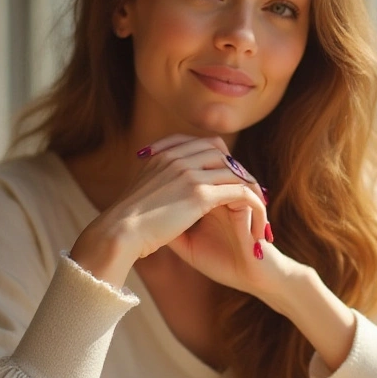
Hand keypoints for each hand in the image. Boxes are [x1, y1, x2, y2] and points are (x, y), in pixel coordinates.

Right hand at [71, 135, 267, 284]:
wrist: (118, 233)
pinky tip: (256, 220)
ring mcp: (188, 172)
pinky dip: (252, 204)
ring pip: (234, 171)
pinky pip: (238, 192)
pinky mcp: (199, 193)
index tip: (231, 177)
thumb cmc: (124, 223)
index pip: (203, 144)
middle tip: (250, 191)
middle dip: (238, 171)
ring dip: (249, 188)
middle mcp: (177, 157)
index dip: (221, 159)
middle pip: (222, 153)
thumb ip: (156, 185)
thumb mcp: (140, 194)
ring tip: (258, 208)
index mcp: (163, 155)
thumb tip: (162, 195)